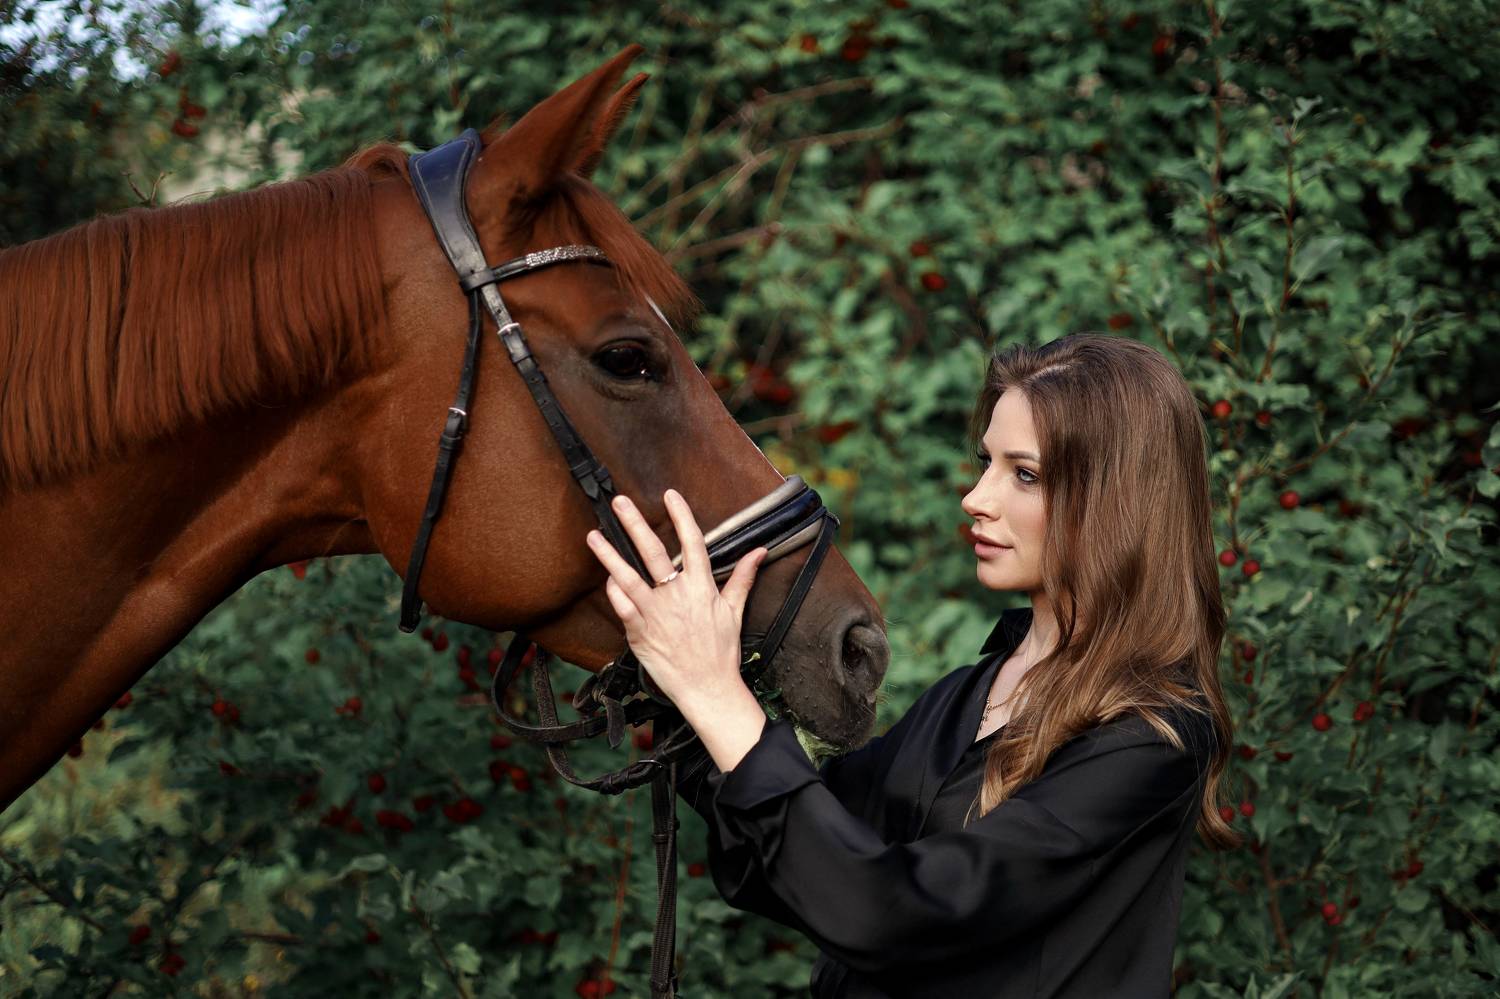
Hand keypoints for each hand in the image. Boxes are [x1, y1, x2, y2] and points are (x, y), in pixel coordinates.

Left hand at [584, 488, 767, 714]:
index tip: (670, 494)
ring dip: (609, 555)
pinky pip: (623, 607)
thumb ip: (742, 577)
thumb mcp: (736, 611)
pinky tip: (606, 578)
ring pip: (628, 578)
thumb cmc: (722, 651)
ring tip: (594, 535)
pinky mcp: (640, 633)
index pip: (692, 543)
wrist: (708, 688)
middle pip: (653, 553)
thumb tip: (759, 552)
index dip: (682, 516)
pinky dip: (614, 592)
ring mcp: (656, 614)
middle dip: (635, 524)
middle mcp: (677, 596)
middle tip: (619, 502)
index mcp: (702, 588)